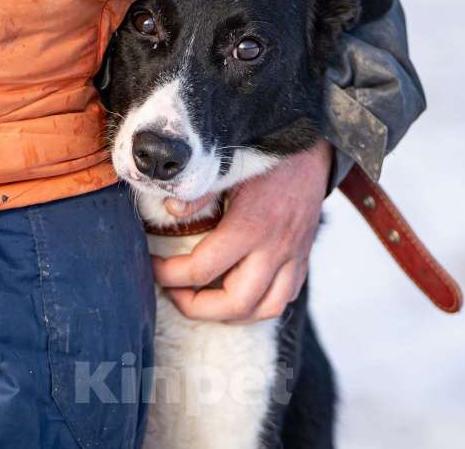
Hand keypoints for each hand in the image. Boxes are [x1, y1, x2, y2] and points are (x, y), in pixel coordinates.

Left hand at [152, 140, 332, 321]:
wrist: (313, 150)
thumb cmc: (268, 156)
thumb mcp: (229, 165)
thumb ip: (200, 190)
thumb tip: (170, 208)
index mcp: (250, 226)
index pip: (201, 269)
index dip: (168, 274)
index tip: (152, 266)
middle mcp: (275, 248)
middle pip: (234, 303)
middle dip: (195, 307)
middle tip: (173, 292)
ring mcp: (293, 257)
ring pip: (265, 308)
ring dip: (230, 313)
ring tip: (204, 300)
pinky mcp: (303, 258)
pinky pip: (285, 297)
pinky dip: (260, 304)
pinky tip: (240, 292)